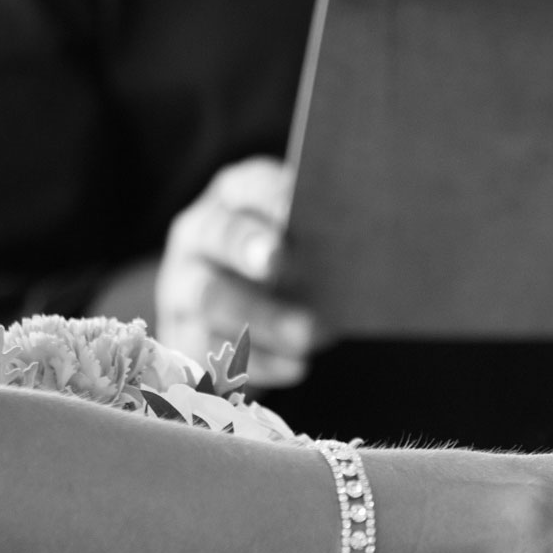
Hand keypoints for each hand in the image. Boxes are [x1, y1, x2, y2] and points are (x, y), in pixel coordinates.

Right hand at [156, 158, 323, 386]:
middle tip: (279, 260)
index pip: (247, 186)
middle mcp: (199, 235)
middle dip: (249, 248)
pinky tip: (297, 366)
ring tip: (309, 334)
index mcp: (233, 197)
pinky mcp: (184, 337)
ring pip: (212, 298)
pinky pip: (213, 351)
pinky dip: (258, 362)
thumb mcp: (304, 240)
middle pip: (219, 236)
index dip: (268, 195)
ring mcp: (183, 287)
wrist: (243, 313)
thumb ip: (325, 233)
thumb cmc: (291, 262)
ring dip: (262, 317)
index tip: (292, 207)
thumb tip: (369, 235)